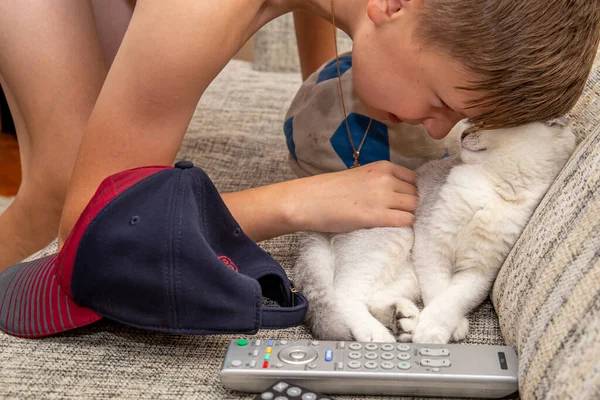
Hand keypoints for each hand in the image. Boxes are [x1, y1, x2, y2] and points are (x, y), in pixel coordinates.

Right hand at [285, 160, 417, 232]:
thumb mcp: (361, 175)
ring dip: (409, 217)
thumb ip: (382, 180)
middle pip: (416, 194)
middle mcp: (386, 179)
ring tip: (396, 223)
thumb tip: (401, 195)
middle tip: (400, 216)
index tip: (404, 203)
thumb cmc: (330, 191)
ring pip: (414, 208)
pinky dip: (405, 226)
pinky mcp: (376, 216)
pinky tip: (394, 229)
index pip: (414, 180)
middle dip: (412, 206)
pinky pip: (406, 221)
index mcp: (383, 166)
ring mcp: (382, 196)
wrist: (309, 200)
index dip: (412, 193)